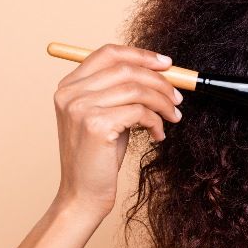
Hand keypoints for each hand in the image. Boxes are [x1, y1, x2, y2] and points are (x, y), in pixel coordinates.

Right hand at [52, 43, 181, 215]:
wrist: (83, 194)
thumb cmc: (100, 156)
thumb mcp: (108, 115)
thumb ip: (123, 92)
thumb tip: (162, 72)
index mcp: (69, 86)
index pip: (108, 53)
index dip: (141, 55)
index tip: (167, 64)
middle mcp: (70, 93)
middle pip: (127, 69)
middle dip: (160, 81)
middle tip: (178, 98)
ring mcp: (81, 107)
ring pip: (137, 89)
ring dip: (163, 103)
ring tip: (173, 117)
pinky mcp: (96, 124)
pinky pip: (140, 111)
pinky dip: (156, 121)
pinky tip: (158, 135)